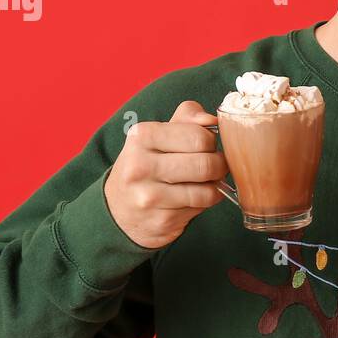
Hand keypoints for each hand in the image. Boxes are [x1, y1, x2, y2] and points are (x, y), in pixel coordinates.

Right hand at [103, 99, 229, 248]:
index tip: (205, 146)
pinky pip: (202, 206)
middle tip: (214, 165)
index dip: (211, 141)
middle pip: (206, 163)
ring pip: (208, 188)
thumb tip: (212, 119)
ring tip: (207, 180)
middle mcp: (140, 166)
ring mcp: (149, 196)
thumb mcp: (158, 136)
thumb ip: (187, 119)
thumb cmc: (146, 166)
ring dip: (216, 184)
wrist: (119, 211)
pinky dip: (209, 200)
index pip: (199, 136)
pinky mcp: (162, 219)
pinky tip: (197, 196)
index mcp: (141, 136)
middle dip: (219, 164)